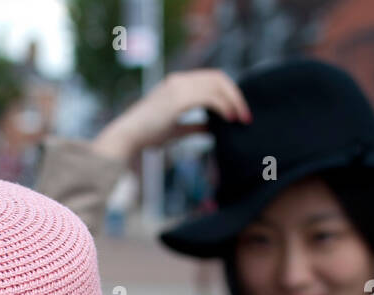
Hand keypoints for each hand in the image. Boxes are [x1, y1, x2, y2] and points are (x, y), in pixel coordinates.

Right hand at [92, 70, 250, 163]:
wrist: (128, 137)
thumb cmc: (147, 135)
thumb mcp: (177, 129)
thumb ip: (196, 125)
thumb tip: (214, 128)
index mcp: (178, 83)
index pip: (211, 79)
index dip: (228, 93)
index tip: (238, 112)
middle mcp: (179, 80)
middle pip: (218, 77)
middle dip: (235, 95)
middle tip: (245, 115)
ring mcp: (179, 86)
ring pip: (217, 84)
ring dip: (233, 101)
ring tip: (240, 118)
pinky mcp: (179, 98)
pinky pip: (210, 96)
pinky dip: (224, 106)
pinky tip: (229, 119)